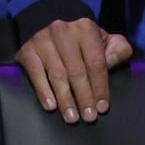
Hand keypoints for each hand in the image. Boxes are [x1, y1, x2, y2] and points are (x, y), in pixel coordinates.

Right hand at [16, 18, 131, 124]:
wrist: (55, 33)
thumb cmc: (85, 43)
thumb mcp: (107, 41)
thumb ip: (117, 50)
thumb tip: (114, 61)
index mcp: (86, 28)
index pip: (95, 62)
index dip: (100, 86)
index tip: (102, 107)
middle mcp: (63, 30)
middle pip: (76, 70)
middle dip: (84, 97)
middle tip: (88, 117)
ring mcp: (43, 39)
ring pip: (57, 74)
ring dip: (65, 99)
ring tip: (72, 117)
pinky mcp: (27, 50)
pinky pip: (35, 74)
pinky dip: (43, 91)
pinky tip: (51, 106)